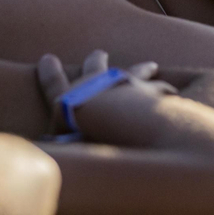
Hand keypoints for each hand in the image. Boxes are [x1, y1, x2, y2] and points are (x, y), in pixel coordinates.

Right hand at [35, 49, 175, 144]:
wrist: (116, 123)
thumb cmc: (83, 140)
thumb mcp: (61, 148)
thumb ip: (56, 150)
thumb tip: (39, 162)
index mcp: (69, 99)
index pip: (53, 84)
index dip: (48, 73)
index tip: (47, 58)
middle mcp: (97, 85)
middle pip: (96, 68)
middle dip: (96, 60)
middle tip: (100, 52)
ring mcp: (125, 85)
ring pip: (134, 72)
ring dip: (141, 68)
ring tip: (152, 65)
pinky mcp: (150, 91)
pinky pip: (161, 88)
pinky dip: (166, 89)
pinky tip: (174, 91)